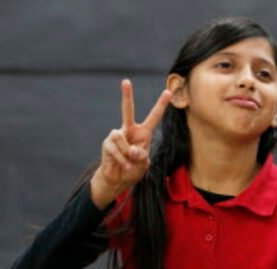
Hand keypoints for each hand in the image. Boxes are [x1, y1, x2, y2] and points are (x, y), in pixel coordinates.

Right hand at [90, 79, 171, 208]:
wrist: (118, 179)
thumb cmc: (133, 169)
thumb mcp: (143, 164)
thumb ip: (141, 156)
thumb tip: (132, 150)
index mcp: (143, 133)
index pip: (154, 117)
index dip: (161, 105)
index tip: (168, 91)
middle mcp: (129, 130)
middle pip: (127, 111)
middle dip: (126, 96)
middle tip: (126, 81)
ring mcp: (117, 135)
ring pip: (122, 140)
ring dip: (127, 154)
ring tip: (129, 163)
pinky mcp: (107, 143)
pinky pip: (116, 149)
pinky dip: (122, 160)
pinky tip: (123, 165)